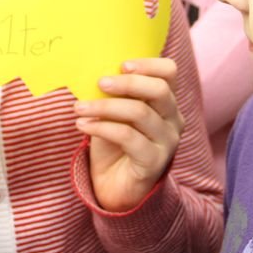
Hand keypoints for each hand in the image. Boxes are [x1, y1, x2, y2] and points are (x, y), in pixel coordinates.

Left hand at [74, 58, 184, 211]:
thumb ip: (114, 92)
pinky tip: (83, 126)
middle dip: (127, 83)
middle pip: (159, 90)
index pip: (169, 72)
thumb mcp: (114, 112)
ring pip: (140, 113)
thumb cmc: (114, 144)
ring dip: (105, 107)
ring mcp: (167, 142)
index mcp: (166, 101)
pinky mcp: (154, 162)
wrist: (115, 187)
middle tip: (100, 83)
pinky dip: (102, 127)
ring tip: (80, 107)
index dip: (148, 64)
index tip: (121, 65)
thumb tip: (95, 70)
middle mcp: (173, 119)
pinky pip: (128, 137)